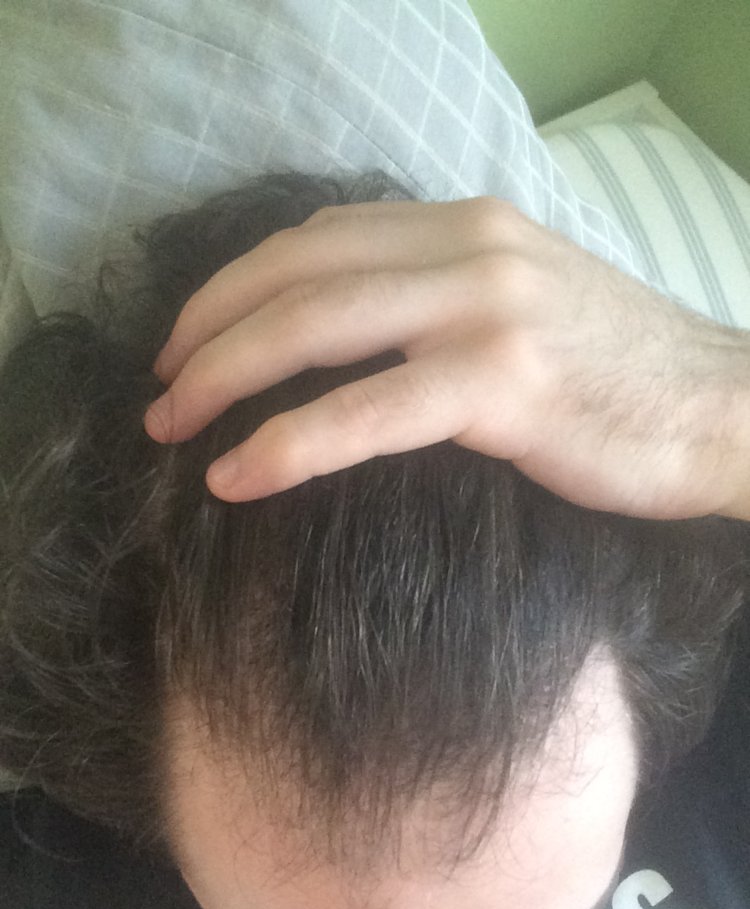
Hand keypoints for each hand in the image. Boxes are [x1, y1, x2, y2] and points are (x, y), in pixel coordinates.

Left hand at [144, 196, 749, 519]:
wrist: (724, 409)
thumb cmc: (622, 376)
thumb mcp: (521, 307)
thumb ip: (435, 299)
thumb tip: (346, 335)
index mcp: (466, 224)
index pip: (317, 237)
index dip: (235, 286)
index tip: (191, 339)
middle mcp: (468, 246)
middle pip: (296, 274)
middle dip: (208, 334)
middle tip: (160, 394)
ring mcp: (485, 308)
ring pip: (314, 328)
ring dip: (223, 379)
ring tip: (172, 430)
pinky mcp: (502, 382)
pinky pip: (365, 410)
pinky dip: (288, 442)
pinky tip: (238, 474)